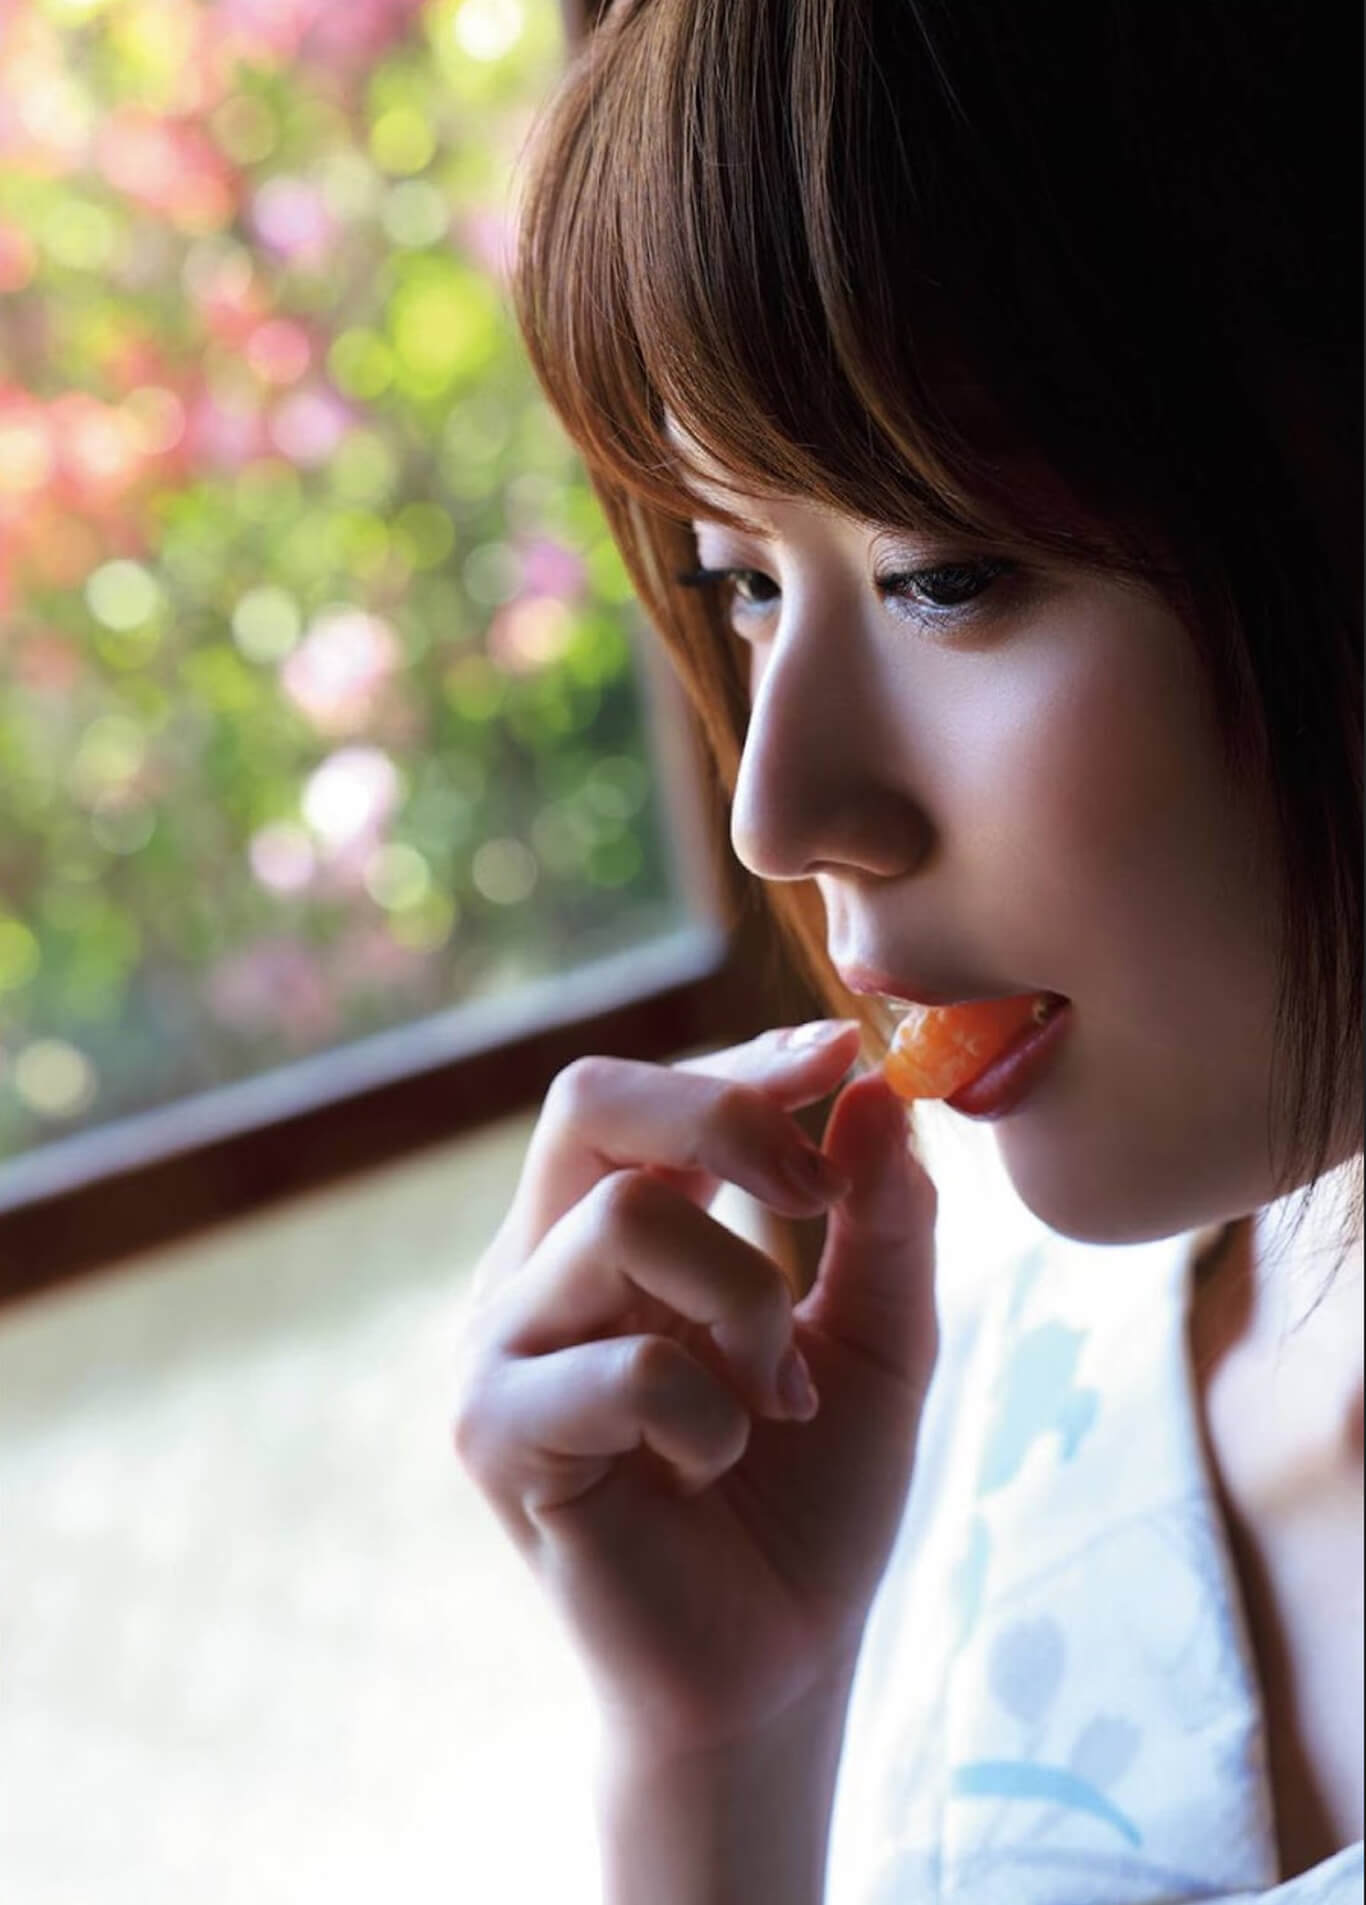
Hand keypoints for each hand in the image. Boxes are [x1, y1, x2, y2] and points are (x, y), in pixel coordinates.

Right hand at [452, 1021, 938, 1763]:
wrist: (771, 1665)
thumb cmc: (809, 1497)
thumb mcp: (880, 1342)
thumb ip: (883, 1222)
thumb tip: (874, 1094)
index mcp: (612, 1231)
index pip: (652, 1091)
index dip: (747, 1059)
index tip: (844, 1055)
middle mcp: (539, 1267)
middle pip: (590, 1097)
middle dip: (725, 1116)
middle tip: (813, 1201)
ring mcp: (503, 1346)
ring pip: (622, 1219)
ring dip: (744, 1298)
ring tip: (777, 1392)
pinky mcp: (493, 1434)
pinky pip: (620, 1363)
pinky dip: (708, 1411)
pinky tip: (715, 1463)